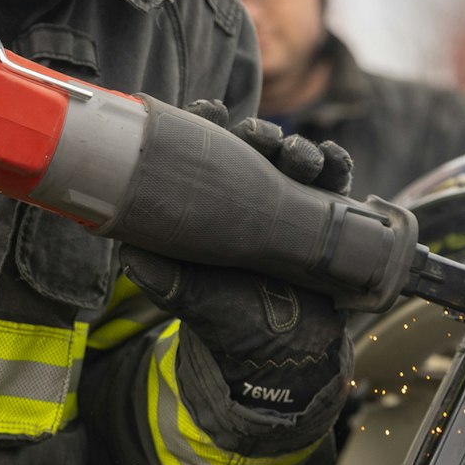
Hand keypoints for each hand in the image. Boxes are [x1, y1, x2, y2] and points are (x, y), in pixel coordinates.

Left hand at [119, 101, 352, 440]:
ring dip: (300, 148)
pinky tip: (334, 162)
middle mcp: (253, 199)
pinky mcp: (327, 220)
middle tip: (261, 137)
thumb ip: (160, 276)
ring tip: (299, 157)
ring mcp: (293, 207)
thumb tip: (127, 250)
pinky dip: (337, 165)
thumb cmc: (228, 321)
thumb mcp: (189, 297)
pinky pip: (336, 185)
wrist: (280, 356)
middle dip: (260, 134)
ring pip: (297, 160)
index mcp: (215, 205)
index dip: (208, 125)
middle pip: (256, 148)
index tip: (210, 109)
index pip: (208, 152)